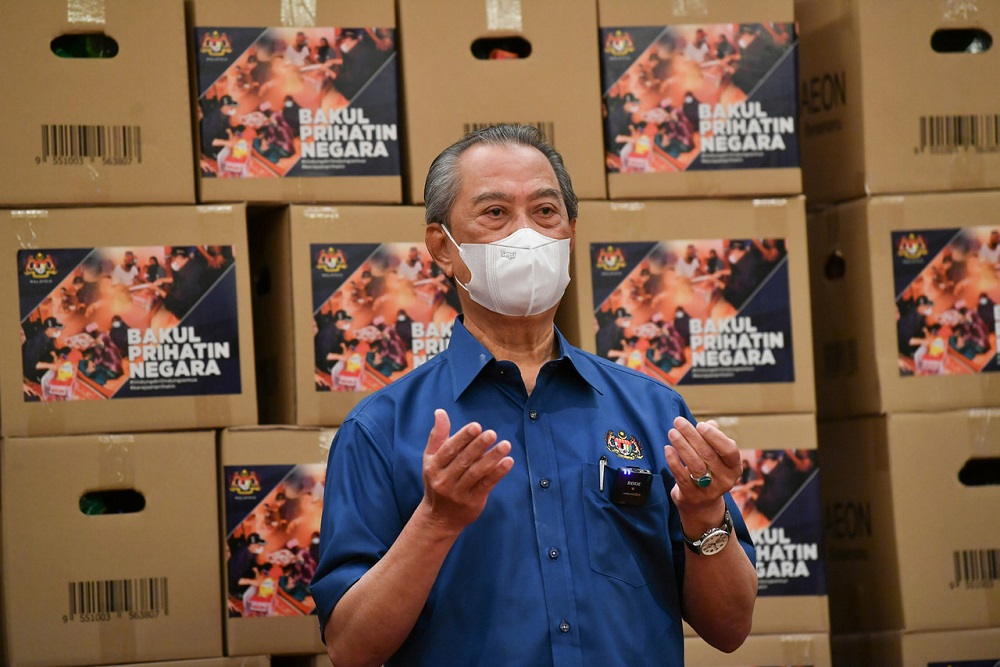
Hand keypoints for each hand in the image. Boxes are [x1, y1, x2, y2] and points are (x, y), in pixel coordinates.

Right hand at [421, 409, 513, 533]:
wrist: (439, 518)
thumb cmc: (437, 481)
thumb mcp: (431, 459)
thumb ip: (438, 436)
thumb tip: (440, 412)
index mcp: (433, 466)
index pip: (449, 449)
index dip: (462, 437)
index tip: (476, 426)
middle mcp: (444, 480)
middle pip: (463, 460)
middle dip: (478, 446)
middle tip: (492, 433)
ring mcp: (458, 493)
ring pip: (477, 473)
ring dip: (492, 458)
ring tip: (506, 445)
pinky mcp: (472, 502)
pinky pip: (486, 485)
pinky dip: (498, 473)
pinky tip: (508, 461)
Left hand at [663, 417, 741, 515]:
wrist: (701, 505)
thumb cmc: (709, 472)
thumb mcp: (716, 458)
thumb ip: (714, 439)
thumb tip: (710, 423)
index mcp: (734, 468)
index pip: (729, 450)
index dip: (715, 436)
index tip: (700, 425)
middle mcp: (725, 480)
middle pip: (708, 454)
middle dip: (691, 435)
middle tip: (678, 421)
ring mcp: (708, 489)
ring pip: (694, 464)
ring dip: (682, 445)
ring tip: (672, 432)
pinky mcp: (691, 495)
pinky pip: (681, 475)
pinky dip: (673, 460)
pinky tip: (668, 448)